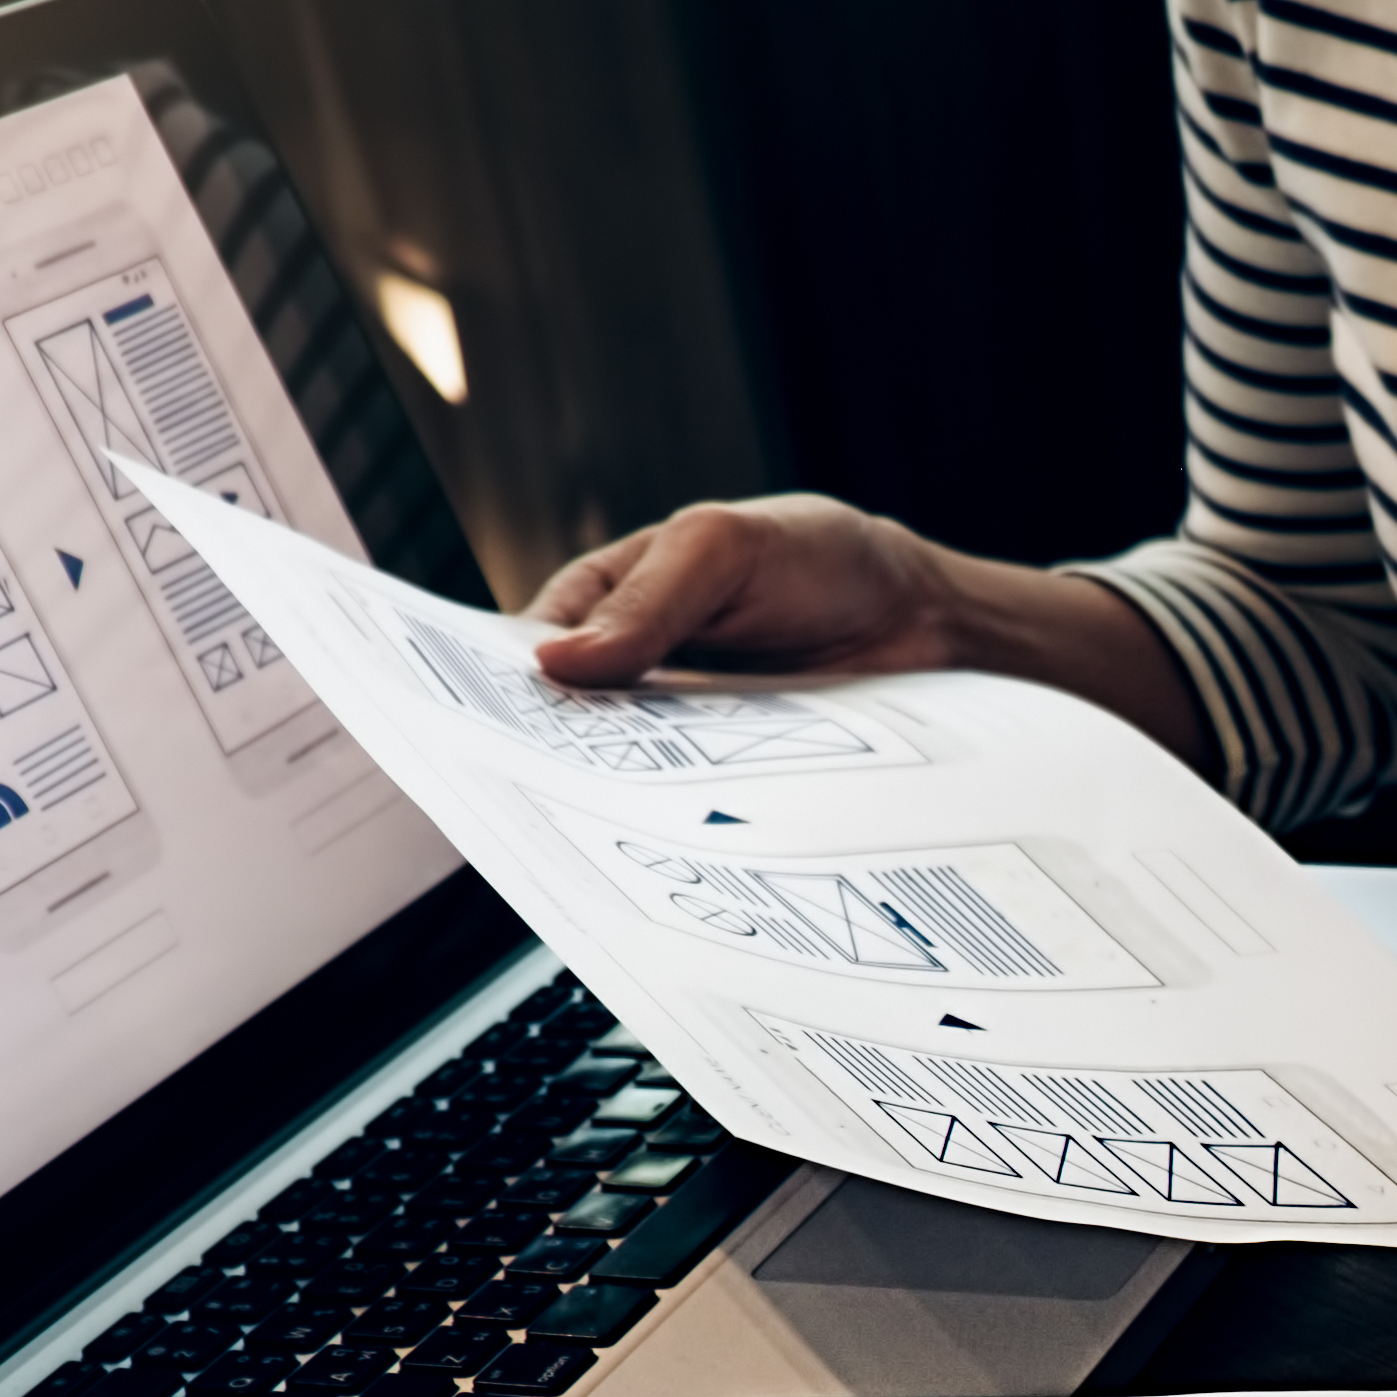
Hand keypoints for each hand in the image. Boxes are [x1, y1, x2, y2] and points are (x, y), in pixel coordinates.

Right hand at [525, 500, 1220, 768]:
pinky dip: (688, 830)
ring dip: (623, 808)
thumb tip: (553, 661)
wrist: (927, 618)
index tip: (469, 732)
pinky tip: (685, 849)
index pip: (521, 657)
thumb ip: (647, 600)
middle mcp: (632, 680)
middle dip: (550, 765)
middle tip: (536, 800)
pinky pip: (696, 815)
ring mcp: (683, 740)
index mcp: (603, 607)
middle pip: (566, 734)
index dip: (490, 694)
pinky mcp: (734, 788)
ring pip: (628, 784)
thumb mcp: (723, 547)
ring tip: (611, 833)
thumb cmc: (819, 559)